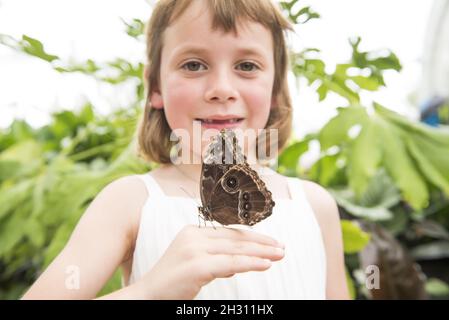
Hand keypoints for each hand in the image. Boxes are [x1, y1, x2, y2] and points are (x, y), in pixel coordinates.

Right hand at [132, 224, 284, 298]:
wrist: (147, 296)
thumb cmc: (171, 282)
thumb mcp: (193, 262)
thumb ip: (214, 257)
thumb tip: (238, 260)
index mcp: (193, 232)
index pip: (230, 233)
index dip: (252, 237)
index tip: (270, 243)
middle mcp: (194, 236)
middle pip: (235, 238)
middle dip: (262, 243)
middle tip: (282, 248)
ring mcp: (194, 249)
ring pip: (236, 249)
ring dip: (261, 252)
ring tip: (279, 255)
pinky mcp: (197, 265)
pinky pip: (230, 263)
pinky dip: (250, 263)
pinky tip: (265, 264)